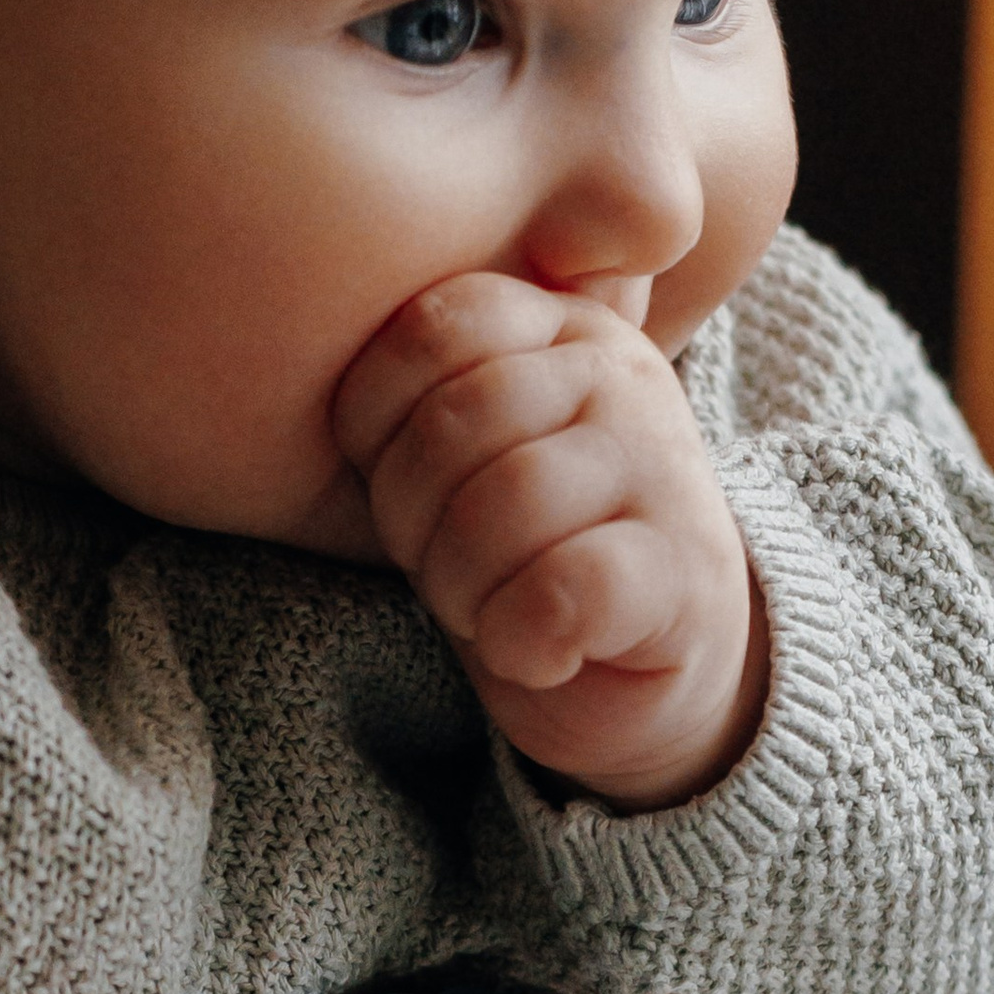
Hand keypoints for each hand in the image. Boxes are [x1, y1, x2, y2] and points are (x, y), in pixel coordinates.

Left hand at [332, 273, 767, 809]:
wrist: (642, 667)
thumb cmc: (524, 551)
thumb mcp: (459, 457)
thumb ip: (420, 390)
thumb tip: (307, 334)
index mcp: (556, 325)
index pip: (432, 328)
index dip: (380, 429)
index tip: (406, 491)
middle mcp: (621, 374)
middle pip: (458, 422)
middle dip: (417, 522)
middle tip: (445, 568)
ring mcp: (665, 466)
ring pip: (511, 502)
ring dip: (466, 586)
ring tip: (490, 609)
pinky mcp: (685, 571)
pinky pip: (567, 587)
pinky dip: (522, 638)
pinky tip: (538, 652)